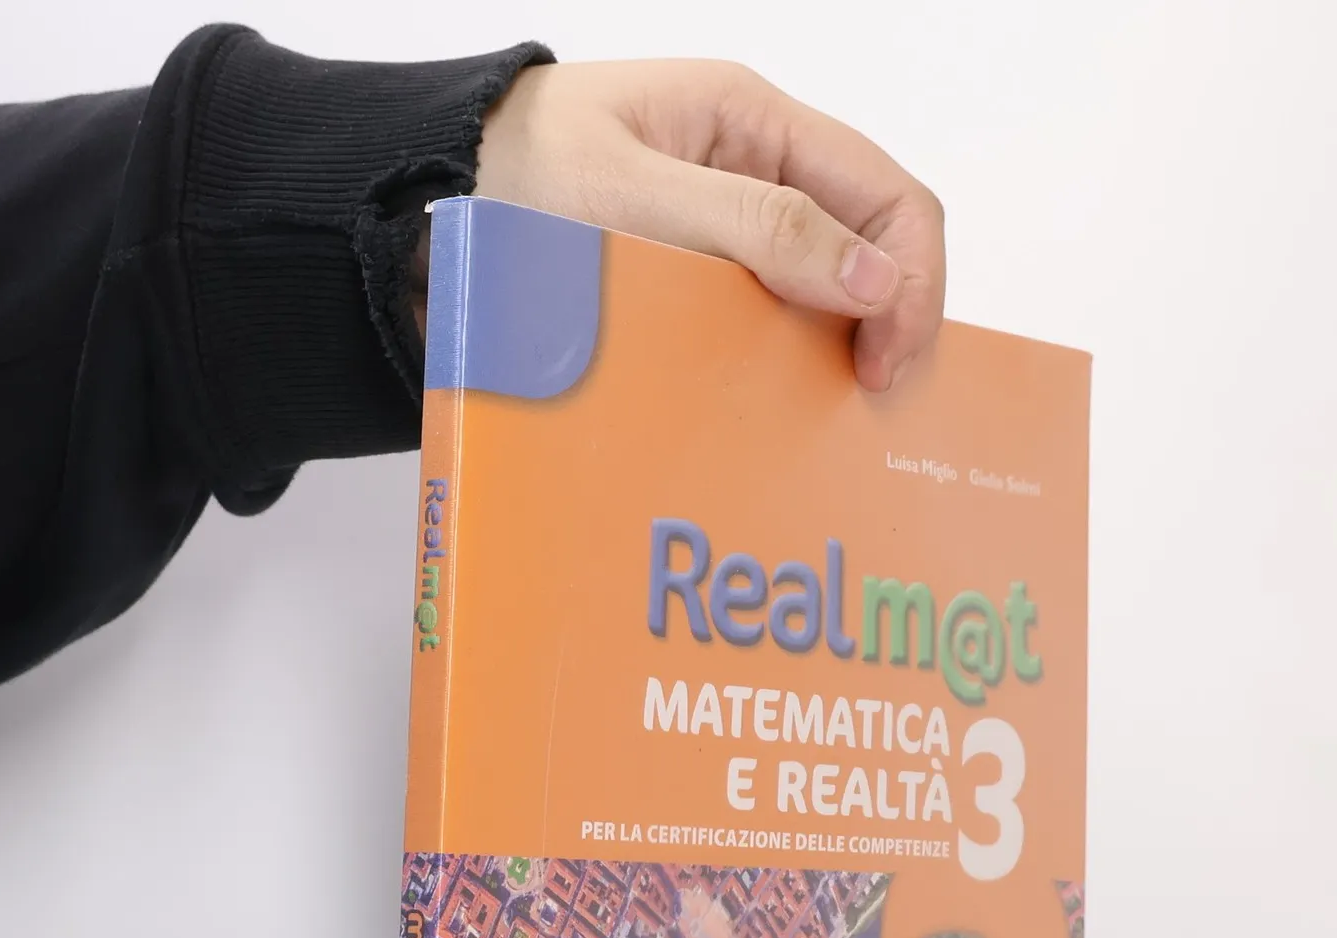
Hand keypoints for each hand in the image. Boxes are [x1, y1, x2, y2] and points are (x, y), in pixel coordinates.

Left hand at [474, 60, 945, 391]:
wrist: (424, 203)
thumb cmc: (512, 175)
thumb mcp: (635, 195)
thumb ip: (759, 228)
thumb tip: (876, 280)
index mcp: (753, 121)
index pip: (888, 195)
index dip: (912, 283)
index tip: (884, 370)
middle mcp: (754, 171)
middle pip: (869, 249)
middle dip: (885, 326)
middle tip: (860, 408)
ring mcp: (727, 230)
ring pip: (823, 296)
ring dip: (832, 356)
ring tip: (819, 418)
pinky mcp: (695, 283)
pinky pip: (764, 326)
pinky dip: (778, 370)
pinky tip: (767, 410)